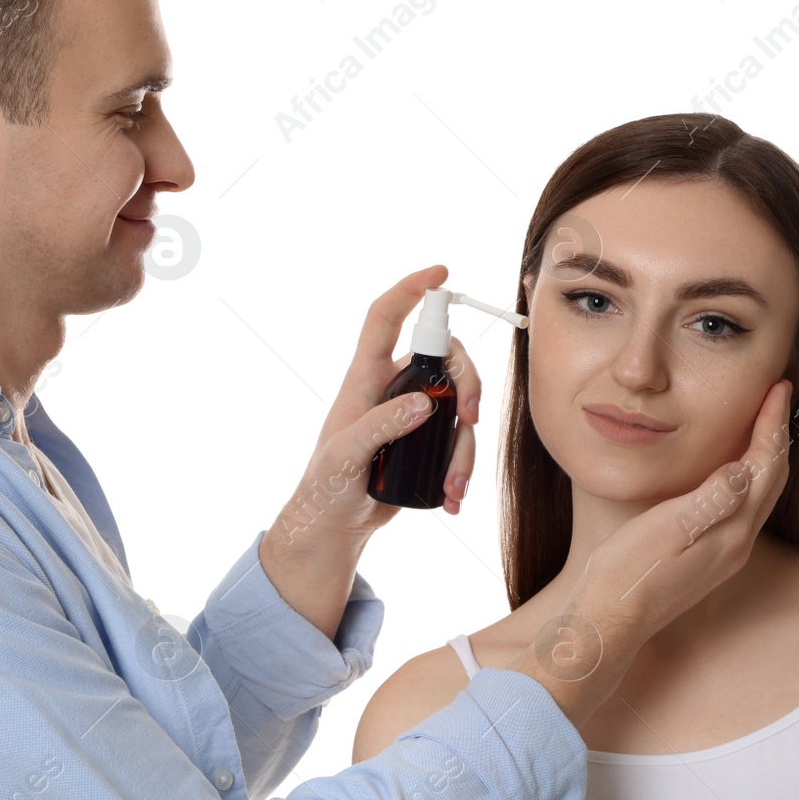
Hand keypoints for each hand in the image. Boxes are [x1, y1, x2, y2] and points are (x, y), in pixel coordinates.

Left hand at [255, 266, 483, 637]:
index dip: (411, 289)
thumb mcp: (344, 457)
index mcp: (365, 377)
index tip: (441, 273)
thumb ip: (379, 426)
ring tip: (453, 486)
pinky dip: (463, 469)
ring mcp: (413, 413)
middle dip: (470, 382)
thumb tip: (426, 402)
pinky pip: (460, 440)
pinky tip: (452, 497)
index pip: (386, 317)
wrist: (335, 526)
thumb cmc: (326, 487)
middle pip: (445, 358)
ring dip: (466, 446)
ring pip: (460, 404)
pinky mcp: (427, 442)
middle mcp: (393, 386)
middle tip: (472, 417)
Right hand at [520, 378, 795, 726]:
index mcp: (730, 531)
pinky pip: (741, 510)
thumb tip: (744, 468)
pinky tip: (729, 473)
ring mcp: (723, 555)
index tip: (778, 388)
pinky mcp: (707, 562)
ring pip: (759, 496)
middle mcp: (736, 544)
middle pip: (771, 480)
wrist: (611, 622)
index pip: (764, 466)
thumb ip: (709, 500)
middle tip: (777, 398)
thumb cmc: (629, 574)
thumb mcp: (667, 530)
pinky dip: (746, 480)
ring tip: (760, 426)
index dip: (772, 425)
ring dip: (764, 458)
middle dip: (776, 436)